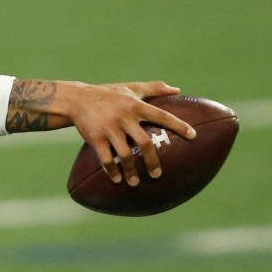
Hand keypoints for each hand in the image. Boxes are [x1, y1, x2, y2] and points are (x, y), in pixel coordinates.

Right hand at [63, 81, 196, 185]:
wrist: (77, 98)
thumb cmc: (108, 94)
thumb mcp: (131, 88)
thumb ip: (155, 88)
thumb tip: (178, 90)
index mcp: (135, 105)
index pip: (161, 115)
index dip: (178, 125)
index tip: (193, 136)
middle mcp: (124, 117)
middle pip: (144, 142)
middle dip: (152, 161)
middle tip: (157, 175)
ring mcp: (109, 128)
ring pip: (125, 154)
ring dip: (131, 171)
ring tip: (135, 182)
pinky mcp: (95, 138)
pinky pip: (106, 158)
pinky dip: (112, 170)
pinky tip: (117, 179)